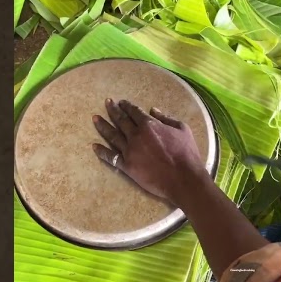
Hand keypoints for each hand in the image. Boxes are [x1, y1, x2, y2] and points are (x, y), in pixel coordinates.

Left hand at [92, 98, 207, 204]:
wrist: (183, 178)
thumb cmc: (186, 153)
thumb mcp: (182, 129)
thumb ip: (167, 118)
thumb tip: (154, 110)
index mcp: (149, 125)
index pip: (134, 111)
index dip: (127, 106)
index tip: (121, 102)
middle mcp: (136, 135)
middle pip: (121, 120)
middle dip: (112, 110)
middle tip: (106, 103)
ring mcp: (130, 151)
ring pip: (112, 136)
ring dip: (102, 126)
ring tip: (94, 118)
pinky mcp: (127, 166)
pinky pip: (111, 157)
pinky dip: (102, 152)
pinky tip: (94, 146)